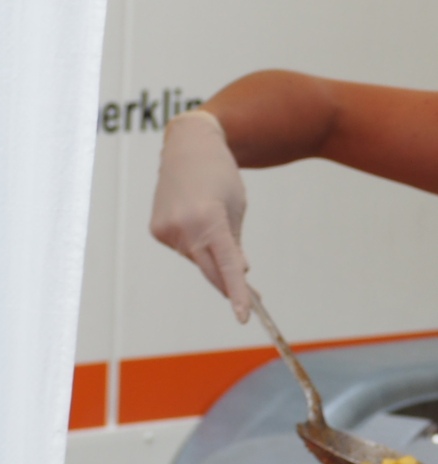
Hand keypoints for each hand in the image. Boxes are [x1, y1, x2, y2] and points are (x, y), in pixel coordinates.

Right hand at [149, 110, 252, 321]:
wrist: (188, 147)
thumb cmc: (220, 175)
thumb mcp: (237, 208)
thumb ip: (235, 243)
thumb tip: (238, 272)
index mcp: (209, 221)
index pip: (227, 267)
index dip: (237, 293)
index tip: (245, 316)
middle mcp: (183, 228)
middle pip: (211, 271)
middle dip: (230, 285)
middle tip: (254, 299)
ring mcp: (166, 231)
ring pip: (198, 260)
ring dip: (212, 256)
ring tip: (215, 222)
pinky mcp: (156, 231)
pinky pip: (185, 249)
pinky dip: (197, 245)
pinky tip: (197, 221)